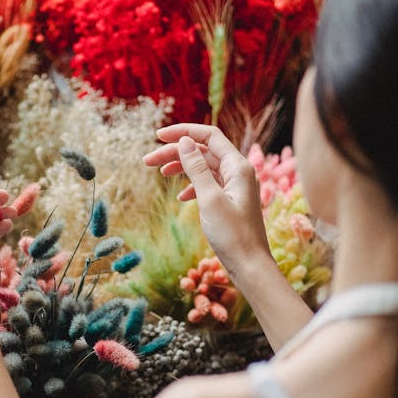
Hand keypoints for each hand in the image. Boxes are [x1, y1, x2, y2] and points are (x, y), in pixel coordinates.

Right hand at [142, 123, 270, 283]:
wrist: (249, 265)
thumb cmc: (232, 235)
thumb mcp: (209, 199)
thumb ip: (196, 168)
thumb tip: (184, 142)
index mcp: (238, 166)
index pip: (209, 136)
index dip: (183, 132)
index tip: (158, 136)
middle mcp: (238, 171)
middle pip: (203, 151)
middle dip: (176, 152)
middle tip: (148, 160)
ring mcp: (235, 186)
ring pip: (204, 167)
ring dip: (181, 167)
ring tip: (160, 173)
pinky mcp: (230, 200)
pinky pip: (208, 183)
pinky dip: (192, 185)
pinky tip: (181, 196)